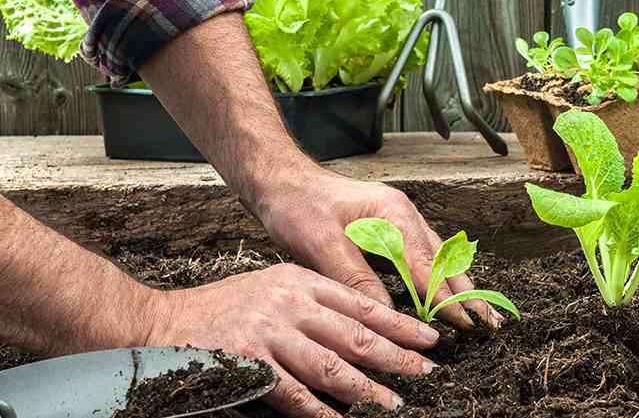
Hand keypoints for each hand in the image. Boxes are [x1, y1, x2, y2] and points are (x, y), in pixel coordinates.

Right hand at [145, 263, 438, 417]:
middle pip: (355, 334)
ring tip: (395, 402)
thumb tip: (361, 330)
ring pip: (331, 365)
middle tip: (427, 371)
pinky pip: (293, 394)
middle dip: (396, 355)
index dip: (399, 323)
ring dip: (367, 388)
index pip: (361, 303)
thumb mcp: (274, 287)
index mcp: (301, 281)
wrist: (163, 321)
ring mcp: (270, 333)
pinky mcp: (249, 363)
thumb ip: (314, 303)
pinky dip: (320, 411)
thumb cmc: (224, 307)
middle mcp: (290, 303)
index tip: (428, 338)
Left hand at [254, 162, 502, 329]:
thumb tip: (386, 315)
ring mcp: (399, 219)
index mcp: (393, 213)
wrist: (280, 180)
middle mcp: (403, 214)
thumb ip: (356, 279)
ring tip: (479, 313)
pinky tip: (446, 293)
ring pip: (438, 257)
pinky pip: (423, 255)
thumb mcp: (322, 245)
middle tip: (490, 323)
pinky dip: (438, 277)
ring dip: (457, 286)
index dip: (446, 298)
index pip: (427, 265)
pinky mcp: (389, 228)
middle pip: (444, 259)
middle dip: (467, 292)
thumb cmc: (298, 206)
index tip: (465, 324)